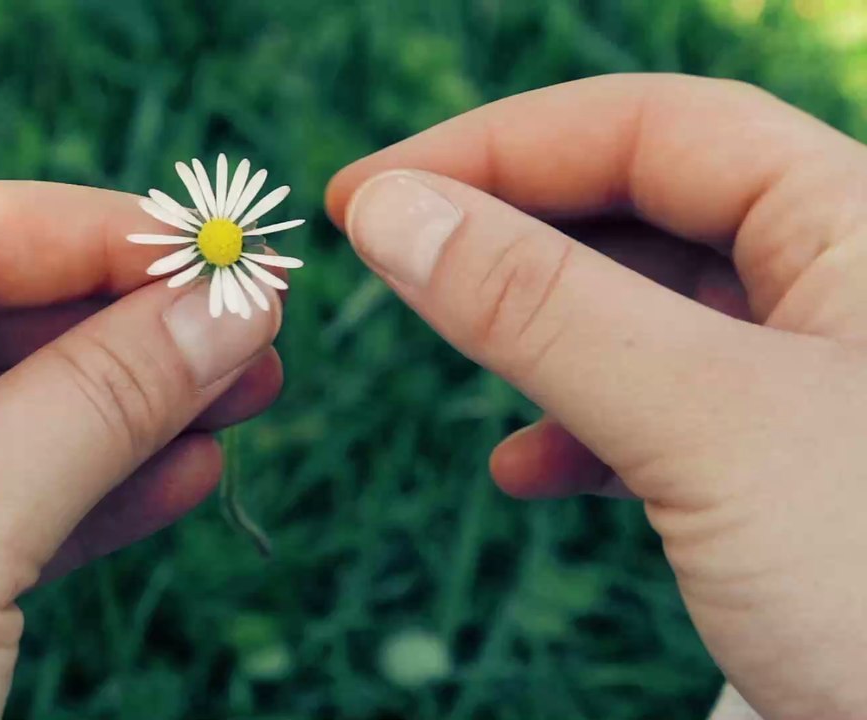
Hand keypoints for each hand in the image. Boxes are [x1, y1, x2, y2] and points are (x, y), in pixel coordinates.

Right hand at [328, 74, 866, 718]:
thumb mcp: (706, 426)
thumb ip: (541, 307)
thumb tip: (391, 213)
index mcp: (860, 222)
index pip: (652, 127)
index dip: (498, 145)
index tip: (371, 192)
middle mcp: (841, 282)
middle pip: (642, 207)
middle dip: (506, 232)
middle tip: (387, 254)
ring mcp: (814, 379)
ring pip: (644, 311)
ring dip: (533, 333)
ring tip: (449, 355)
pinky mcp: (788, 468)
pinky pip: (662, 408)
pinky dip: (580, 428)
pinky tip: (528, 471)